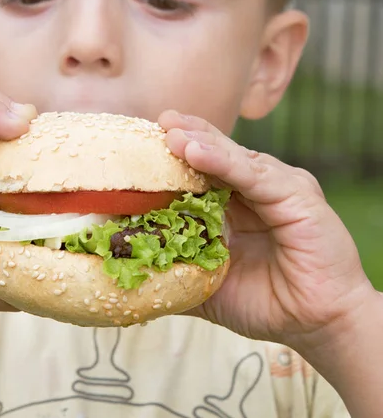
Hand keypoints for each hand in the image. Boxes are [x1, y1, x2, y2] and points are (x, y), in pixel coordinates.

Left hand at [159, 111, 375, 356]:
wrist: (316, 325)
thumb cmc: (264, 303)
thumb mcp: (207, 282)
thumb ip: (176, 268)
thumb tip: (131, 268)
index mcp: (236, 201)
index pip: (202, 166)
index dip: (175, 151)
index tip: (143, 139)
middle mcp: (257, 186)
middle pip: (216, 151)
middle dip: (186, 135)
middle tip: (160, 122)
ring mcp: (278, 186)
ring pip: (233, 158)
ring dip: (200, 143)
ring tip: (171, 134)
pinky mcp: (297, 195)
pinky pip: (254, 176)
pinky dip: (224, 163)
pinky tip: (195, 152)